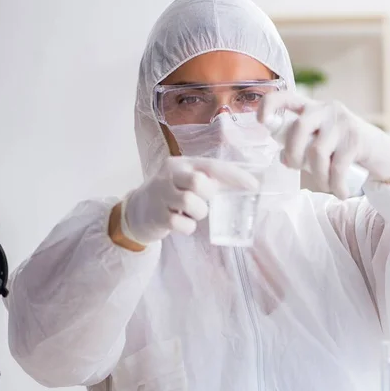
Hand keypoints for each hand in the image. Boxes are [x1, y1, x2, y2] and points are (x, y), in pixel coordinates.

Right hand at [120, 157, 259, 245]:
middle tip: (203, 200)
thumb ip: (208, 180)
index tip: (253, 185)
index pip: (212, 165)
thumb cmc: (170, 195)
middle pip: (198, 181)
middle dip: (208, 194)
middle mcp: (169, 175)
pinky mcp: (156, 215)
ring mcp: (160, 194)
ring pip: (190, 202)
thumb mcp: (185, 181)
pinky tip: (182, 224)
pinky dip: (187, 227)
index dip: (234, 175)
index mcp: (181, 163)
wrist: (136, 211)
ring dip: (198, 213)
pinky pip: (181, 224)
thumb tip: (243, 186)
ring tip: (192, 214)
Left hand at [258, 92, 389, 198]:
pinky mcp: (356, 139)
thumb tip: (283, 157)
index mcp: (313, 107)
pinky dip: (335, 185)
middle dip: (292, 155)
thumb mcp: (323, 140)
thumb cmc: (346, 148)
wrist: (385, 153)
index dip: (269, 107)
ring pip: (317, 152)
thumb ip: (304, 144)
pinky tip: (339, 192)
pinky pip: (337, 167)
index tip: (261, 123)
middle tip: (295, 169)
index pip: (285, 97)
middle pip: (298, 129)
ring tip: (326, 185)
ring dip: (318, 177)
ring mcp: (342, 122)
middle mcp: (327, 109)